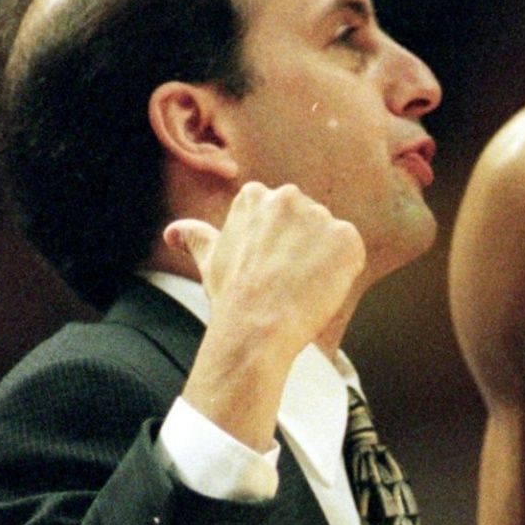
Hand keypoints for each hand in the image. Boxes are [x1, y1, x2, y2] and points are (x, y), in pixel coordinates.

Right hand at [166, 182, 365, 449]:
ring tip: (299, 286)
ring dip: (322, 260)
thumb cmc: (233, 297)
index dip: (277, 244)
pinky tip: (319, 289)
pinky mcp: (346, 237)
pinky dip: (343, 272)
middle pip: (307, 222)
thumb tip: (173, 231)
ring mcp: (320, 216)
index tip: (267, 265)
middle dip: (301, 248)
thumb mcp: (210, 260)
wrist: (257, 327)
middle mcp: (289, 197)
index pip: (280, 214)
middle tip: (284, 279)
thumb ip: (196, 237)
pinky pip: (351, 253)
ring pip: (329, 238)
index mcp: (257, 197)